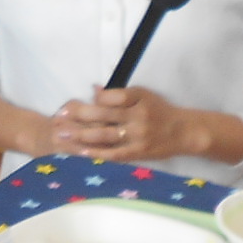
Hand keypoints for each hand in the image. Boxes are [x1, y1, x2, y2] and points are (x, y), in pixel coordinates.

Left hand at [43, 87, 232, 162]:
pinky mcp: (139, 152)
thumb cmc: (160, 110)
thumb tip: (93, 89)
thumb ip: (118, 93)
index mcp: (138, 99)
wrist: (184, 132)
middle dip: (78, 115)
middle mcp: (137, 117)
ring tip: (62, 135)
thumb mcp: (143, 95)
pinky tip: (82, 152)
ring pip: (105, 135)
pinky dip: (98, 153)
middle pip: (103, 115)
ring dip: (81, 135)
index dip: (90, 100)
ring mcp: (138, 136)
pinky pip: (115, 153)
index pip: (111, 97)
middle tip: (59, 116)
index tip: (70, 103)